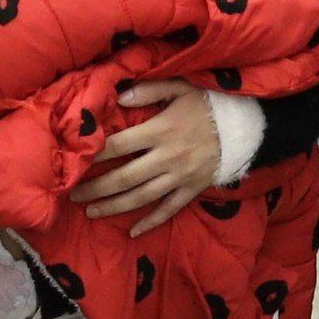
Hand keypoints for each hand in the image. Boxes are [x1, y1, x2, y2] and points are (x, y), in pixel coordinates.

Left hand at [70, 80, 221, 235]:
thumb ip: (150, 90)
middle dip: (96, 188)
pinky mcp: (192, 189)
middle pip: (124, 177)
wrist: (245, 127)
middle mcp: (167, 157)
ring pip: (141, 197)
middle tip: (73, 195)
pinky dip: (151, 222)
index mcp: (161, 130)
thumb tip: (119, 97)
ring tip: (91, 212)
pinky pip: (169, 209)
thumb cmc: (209, 104)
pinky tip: (133, 231)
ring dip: (114, 206)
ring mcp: (180, 177)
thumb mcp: (181, 87)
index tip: (75, 161)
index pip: (119, 145)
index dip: (95, 154)